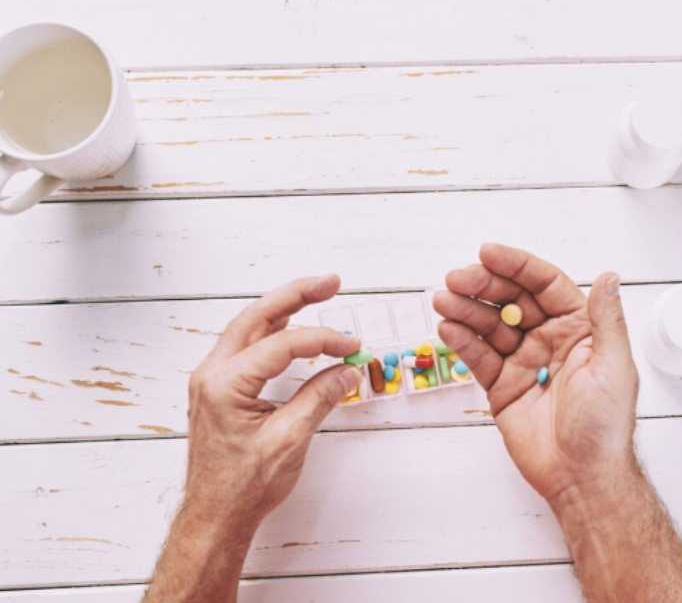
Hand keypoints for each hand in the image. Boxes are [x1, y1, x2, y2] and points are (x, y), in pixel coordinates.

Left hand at [184, 274, 361, 529]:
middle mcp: (212, 374)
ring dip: (284, 309)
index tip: (352, 345)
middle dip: (296, 296)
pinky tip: (290, 325)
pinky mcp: (219, 389)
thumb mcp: (289, 440)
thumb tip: (347, 370)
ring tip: (316, 293)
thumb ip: (320, 397)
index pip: (282, 344)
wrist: (215, 517)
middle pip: (257, 317)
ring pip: (249, 327)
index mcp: (224, 384)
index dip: (323, 339)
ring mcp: (212, 380)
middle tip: (330, 282)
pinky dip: (272, 331)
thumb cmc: (241, 487)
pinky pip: (246, 346)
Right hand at [433, 244, 639, 511]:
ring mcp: (523, 360)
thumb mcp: (613, 365)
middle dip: (484, 285)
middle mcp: (549, 338)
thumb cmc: (605, 425)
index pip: (544, 285)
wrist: (581, 476)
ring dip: (466, 309)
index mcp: (578, 328)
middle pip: (512, 299)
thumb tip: (609, 275)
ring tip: (443, 299)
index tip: (489, 253)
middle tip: (457, 278)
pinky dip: (461, 340)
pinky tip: (447, 327)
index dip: (517, 266)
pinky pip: (478, 355)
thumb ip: (606, 319)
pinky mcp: (501, 385)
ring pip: (490, 324)